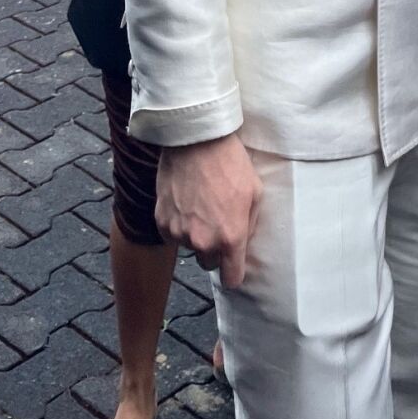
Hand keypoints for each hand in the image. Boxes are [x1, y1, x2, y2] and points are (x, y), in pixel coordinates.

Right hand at [155, 134, 262, 287]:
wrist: (196, 140)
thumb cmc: (230, 163)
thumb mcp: (255, 192)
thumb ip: (249, 225)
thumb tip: (243, 242)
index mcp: (231, 237)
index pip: (231, 279)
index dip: (233, 272)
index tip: (232, 264)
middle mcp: (203, 241)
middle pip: (209, 264)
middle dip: (214, 250)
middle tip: (217, 223)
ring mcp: (180, 233)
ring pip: (189, 247)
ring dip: (194, 235)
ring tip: (200, 205)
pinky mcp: (162, 221)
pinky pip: (172, 234)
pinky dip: (178, 224)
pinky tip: (185, 202)